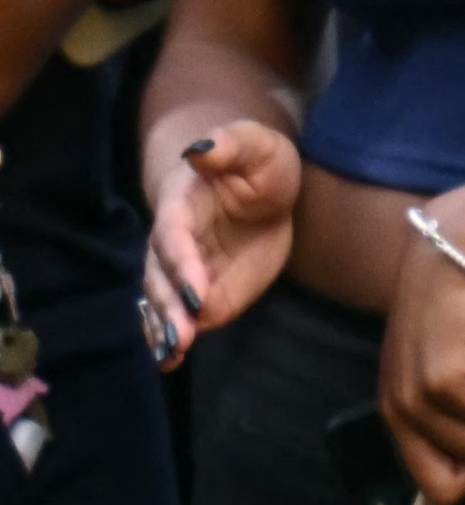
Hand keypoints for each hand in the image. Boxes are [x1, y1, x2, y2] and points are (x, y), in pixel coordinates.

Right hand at [141, 119, 300, 366]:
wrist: (263, 188)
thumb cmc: (257, 162)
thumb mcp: (256, 145)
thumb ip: (232, 144)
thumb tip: (203, 148)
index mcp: (182, 206)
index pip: (174, 238)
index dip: (182, 265)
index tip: (195, 292)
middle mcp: (174, 244)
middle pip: (162, 279)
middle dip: (169, 308)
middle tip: (182, 335)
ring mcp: (186, 273)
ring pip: (164, 304)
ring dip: (165, 329)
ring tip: (173, 353)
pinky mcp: (204, 293)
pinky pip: (182, 317)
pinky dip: (171, 339)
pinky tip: (170, 361)